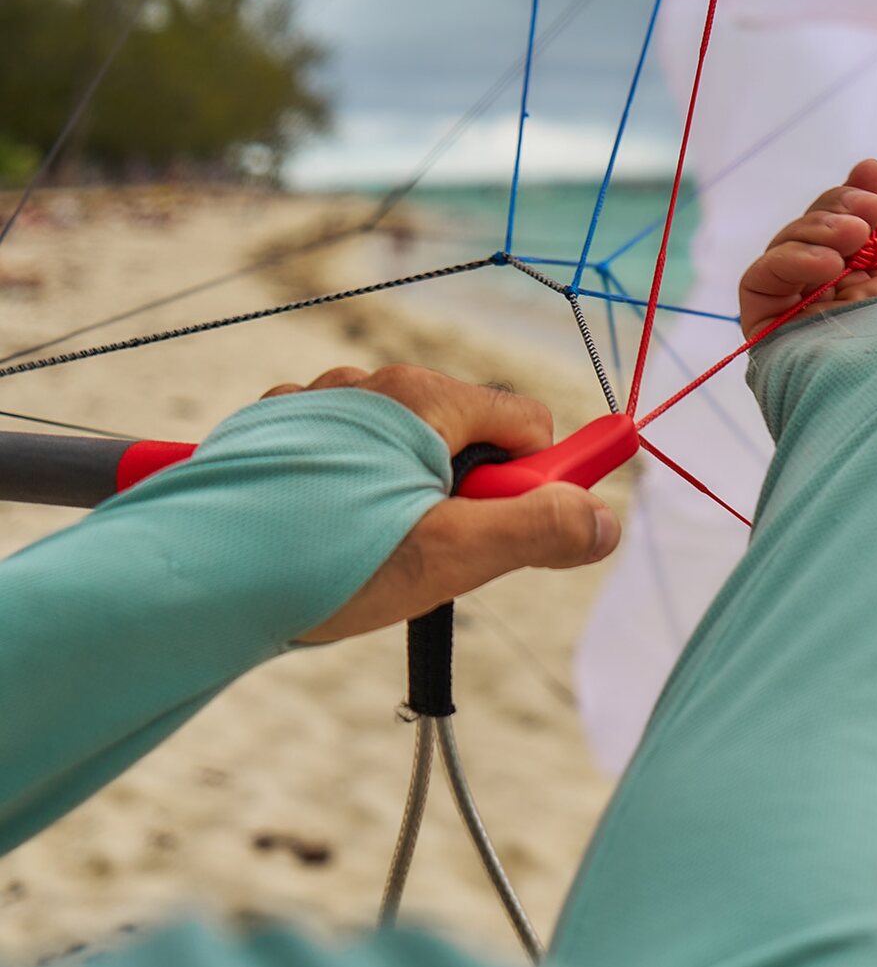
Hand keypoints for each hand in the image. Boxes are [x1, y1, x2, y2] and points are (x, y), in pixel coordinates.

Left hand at [258, 365, 621, 643]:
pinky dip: (345, 497)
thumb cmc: (317, 563)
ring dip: (404, 501)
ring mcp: (314, 409)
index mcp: (421, 398)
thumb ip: (541, 530)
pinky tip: (317, 544)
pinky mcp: (269, 438)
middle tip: (425, 557)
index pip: (527, 423)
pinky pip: (340, 459)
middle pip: (466, 437)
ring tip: (360, 558)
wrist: (181, 580)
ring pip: (400, 451)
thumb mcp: (451, 556)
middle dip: (464, 498)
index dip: (537, 482)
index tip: (517, 533)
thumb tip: (605, 521)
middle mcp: (368, 386)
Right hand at [738, 158, 876, 338]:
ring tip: (854, 238)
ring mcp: (811, 323)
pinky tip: (824, 264)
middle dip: (842, 203)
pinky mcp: (773, 339)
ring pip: (788, 248)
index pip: (864, 224)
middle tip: (871, 209)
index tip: (875, 171)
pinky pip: (757, 285)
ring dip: (816, 226)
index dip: (863, 190)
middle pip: (823, 227)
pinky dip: (783, 261)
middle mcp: (853, 307)